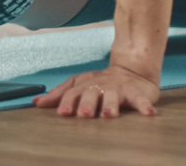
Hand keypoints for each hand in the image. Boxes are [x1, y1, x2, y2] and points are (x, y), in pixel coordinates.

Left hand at [32, 64, 159, 117]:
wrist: (131, 70)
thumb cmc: (100, 82)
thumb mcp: (78, 85)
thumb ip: (59, 94)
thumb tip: (36, 102)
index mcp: (84, 85)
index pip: (73, 93)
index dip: (68, 102)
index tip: (62, 113)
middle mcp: (100, 85)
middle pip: (92, 93)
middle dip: (88, 104)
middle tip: (85, 114)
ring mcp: (118, 88)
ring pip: (113, 96)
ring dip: (111, 105)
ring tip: (110, 115)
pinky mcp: (136, 91)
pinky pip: (141, 99)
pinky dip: (145, 106)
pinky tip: (149, 114)